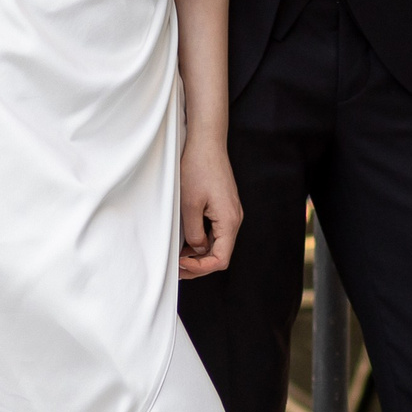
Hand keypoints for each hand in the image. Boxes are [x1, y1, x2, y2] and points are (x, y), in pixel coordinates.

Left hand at [179, 137, 240, 277]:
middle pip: (220, 254)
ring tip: (179, 257)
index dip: (201, 268)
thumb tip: (197, 249)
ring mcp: (230, 212)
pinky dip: (202, 240)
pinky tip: (187, 241)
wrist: (207, 142)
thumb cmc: (199, 168)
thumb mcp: (189, 204)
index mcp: (229, 221)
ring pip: (218, 243)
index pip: (221, 259)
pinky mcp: (224, 206)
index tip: (182, 266)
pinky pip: (216, 231)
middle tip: (177, 268)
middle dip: (199, 264)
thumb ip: (194, 231)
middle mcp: (234, 219)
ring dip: (199, 254)